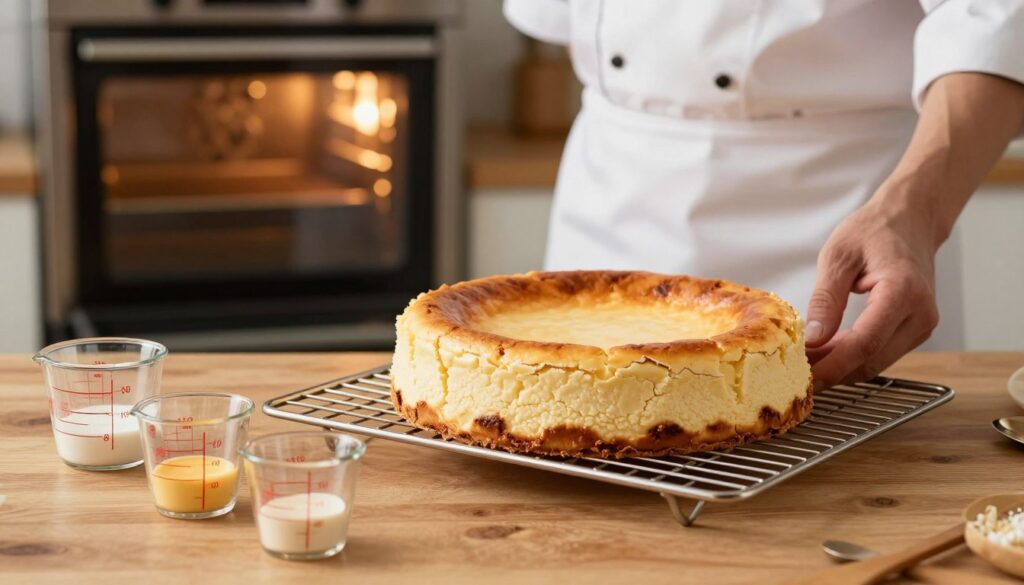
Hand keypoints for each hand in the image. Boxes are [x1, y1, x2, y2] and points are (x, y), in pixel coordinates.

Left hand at [804, 195, 940, 389]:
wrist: (911, 220)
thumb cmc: (874, 231)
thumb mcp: (837, 256)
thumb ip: (825, 300)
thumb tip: (813, 339)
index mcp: (902, 291)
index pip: (865, 343)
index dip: (832, 365)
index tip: (805, 377)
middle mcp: (920, 313)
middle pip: (872, 360)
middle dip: (833, 371)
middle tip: (797, 372)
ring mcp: (922, 324)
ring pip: (877, 362)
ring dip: (842, 366)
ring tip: (808, 360)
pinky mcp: (917, 329)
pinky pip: (882, 352)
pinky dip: (854, 356)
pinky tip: (828, 350)